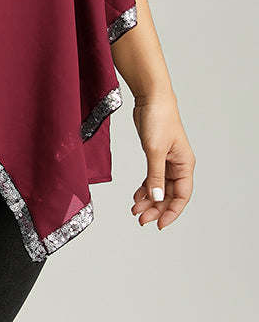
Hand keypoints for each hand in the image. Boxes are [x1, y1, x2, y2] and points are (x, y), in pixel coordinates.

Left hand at [130, 91, 195, 229]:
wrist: (150, 97)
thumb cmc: (158, 118)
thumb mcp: (155, 150)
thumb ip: (155, 175)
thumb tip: (156, 198)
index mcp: (184, 164)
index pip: (182, 195)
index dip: (172, 212)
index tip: (160, 224)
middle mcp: (178, 164)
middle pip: (169, 194)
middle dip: (156, 208)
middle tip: (141, 219)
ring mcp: (166, 160)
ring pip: (159, 187)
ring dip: (149, 200)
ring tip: (135, 210)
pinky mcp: (155, 154)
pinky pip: (152, 177)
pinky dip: (145, 187)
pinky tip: (136, 196)